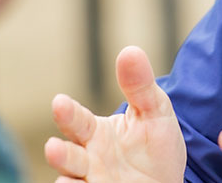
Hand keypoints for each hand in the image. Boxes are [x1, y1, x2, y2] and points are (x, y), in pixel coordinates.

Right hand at [44, 46, 185, 181]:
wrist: (168, 182)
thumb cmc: (156, 146)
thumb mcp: (155, 112)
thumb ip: (140, 86)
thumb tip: (130, 51)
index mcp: (95, 133)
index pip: (77, 121)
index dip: (68, 114)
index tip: (60, 103)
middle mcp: (88, 160)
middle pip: (68, 156)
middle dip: (60, 153)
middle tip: (53, 148)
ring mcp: (92, 182)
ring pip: (71, 181)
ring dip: (66, 181)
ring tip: (66, 182)